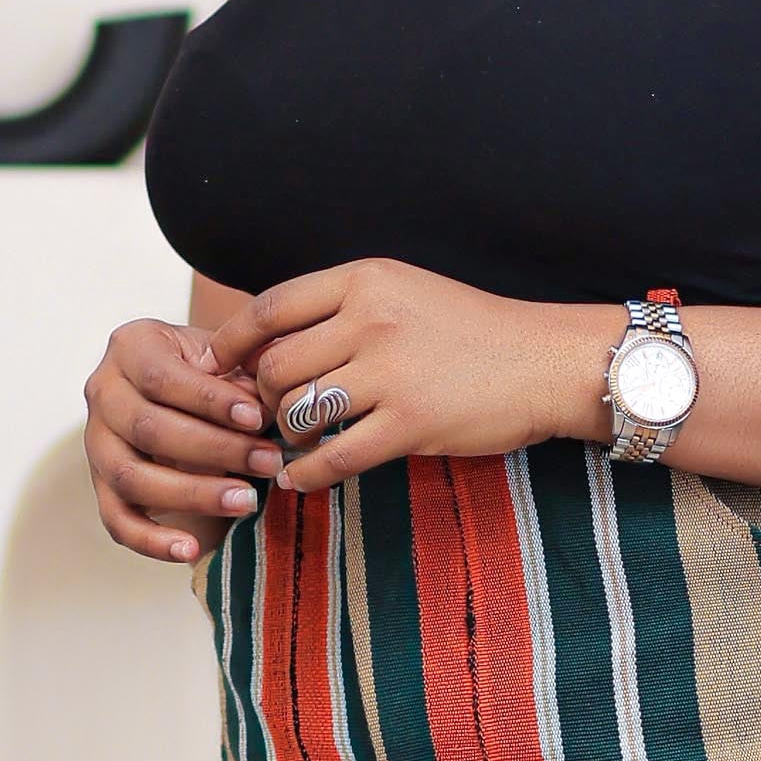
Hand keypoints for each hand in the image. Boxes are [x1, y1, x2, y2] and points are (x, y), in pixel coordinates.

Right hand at [83, 315, 280, 563]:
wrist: (185, 384)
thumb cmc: (212, 368)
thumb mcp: (227, 355)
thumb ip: (244, 373)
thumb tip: (268, 409)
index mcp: (131, 347)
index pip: (163, 377)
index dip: (210, 400)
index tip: (257, 418)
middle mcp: (103, 392)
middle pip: (148, 429)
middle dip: (214, 450)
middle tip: (268, 462)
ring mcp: (96, 442)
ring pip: (131, 476)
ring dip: (192, 494)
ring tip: (246, 501)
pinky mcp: (100, 486)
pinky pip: (117, 520)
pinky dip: (152, 540)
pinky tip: (191, 549)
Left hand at [237, 261, 607, 492]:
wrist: (545, 362)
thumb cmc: (473, 331)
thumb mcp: (406, 293)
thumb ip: (345, 306)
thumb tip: (272, 340)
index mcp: (366, 280)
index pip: (271, 307)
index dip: (232, 342)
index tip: (216, 366)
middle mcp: (371, 320)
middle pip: (276, 366)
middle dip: (263, 398)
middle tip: (271, 417)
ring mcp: (391, 373)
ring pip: (298, 411)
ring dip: (286, 435)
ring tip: (296, 443)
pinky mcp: (410, 424)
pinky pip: (333, 456)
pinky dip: (307, 474)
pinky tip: (302, 480)